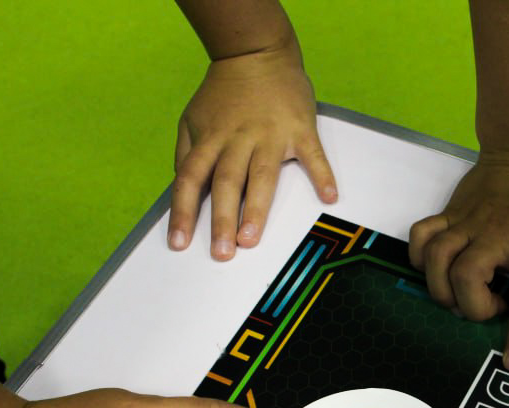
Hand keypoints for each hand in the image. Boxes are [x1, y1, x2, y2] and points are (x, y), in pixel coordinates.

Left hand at [168, 42, 335, 260]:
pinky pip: (313, 156)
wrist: (257, 53)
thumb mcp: (193, 118)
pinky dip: (323, 175)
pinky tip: (329, 197)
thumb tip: (182, 188)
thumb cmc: (225, 92)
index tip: (179, 242)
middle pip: (227, 182)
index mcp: (211, 139)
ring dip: (257, 208)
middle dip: (222, 219)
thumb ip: (186, 153)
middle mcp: (238, 139)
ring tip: (251, 239)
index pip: (190, 178)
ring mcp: (270, 135)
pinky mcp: (301, 130)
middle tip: (221, 252)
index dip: (183, 211)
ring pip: (261, 176)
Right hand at [407, 148, 508, 370]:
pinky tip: (436, 269)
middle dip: (473, 307)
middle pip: (466, 279)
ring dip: (443, 289)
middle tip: (491, 306)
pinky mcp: (448, 214)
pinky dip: (419, 258)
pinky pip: (420, 237)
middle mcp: (494, 235)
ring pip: (436, 261)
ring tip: (462, 295)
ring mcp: (466, 224)